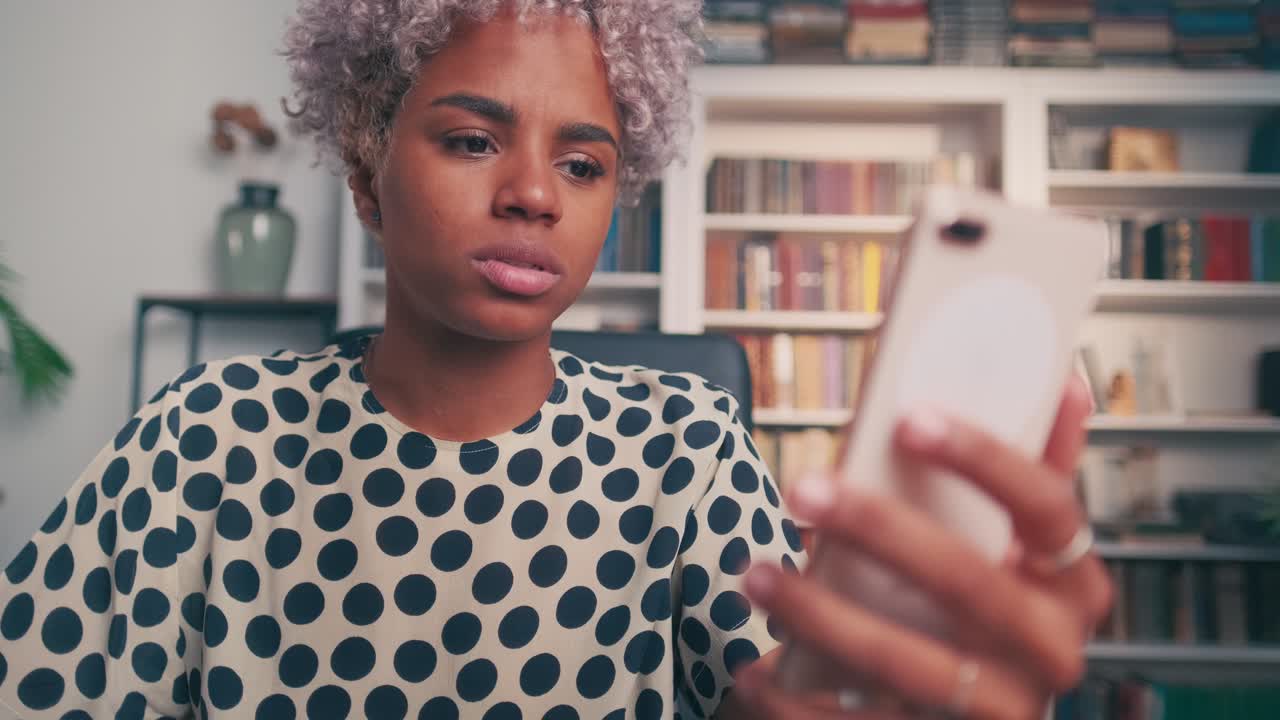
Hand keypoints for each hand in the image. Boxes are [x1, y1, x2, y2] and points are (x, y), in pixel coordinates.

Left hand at [731, 376, 1112, 718]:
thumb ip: (1034, 472)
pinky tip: (756, 675)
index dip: (983, 458)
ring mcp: (1000, 710)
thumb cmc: (987, 613)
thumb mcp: (1020, 550)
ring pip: (908, 663)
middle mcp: (1050, 651)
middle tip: (802, 489)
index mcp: (1073, 583)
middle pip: (967, 581)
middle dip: (879, 531)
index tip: (908, 418)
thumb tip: (1061, 380)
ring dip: (821, 617)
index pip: (1047, 507)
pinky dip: (800, 706)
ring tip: (756, 577)